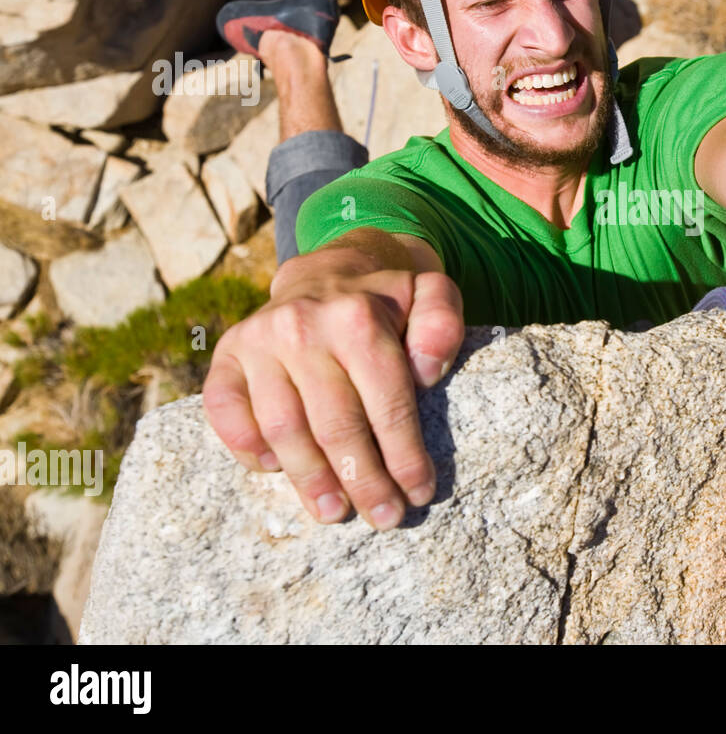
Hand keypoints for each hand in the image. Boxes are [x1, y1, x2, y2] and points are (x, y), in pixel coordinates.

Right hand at [202, 247, 463, 529]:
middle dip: (364, 480)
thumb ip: (442, 322)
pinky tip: (273, 471)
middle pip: (336, 425)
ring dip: (310, 479)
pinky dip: (246, 446)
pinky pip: (225, 410)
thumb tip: (426, 371)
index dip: (404, 455)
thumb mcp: (431, 292)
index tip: (419, 492)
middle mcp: (303, 327)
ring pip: (283, 428)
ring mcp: (259, 341)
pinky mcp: (227, 354)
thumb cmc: (388, 298)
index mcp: (358, 316)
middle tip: (385, 518)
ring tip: (335, 512)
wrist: (330, 266)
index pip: (386, 402)